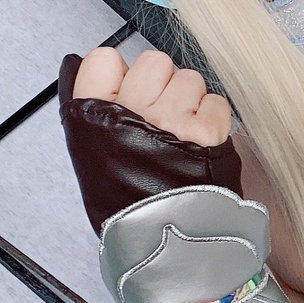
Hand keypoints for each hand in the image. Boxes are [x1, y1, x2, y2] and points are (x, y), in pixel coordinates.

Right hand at [59, 49, 243, 235]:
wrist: (166, 243)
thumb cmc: (129, 204)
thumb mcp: (94, 157)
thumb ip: (94, 109)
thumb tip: (86, 63)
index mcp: (94, 118)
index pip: (104, 59)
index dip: (121, 74)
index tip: (128, 94)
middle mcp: (131, 112)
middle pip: (154, 61)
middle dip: (162, 84)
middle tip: (162, 117)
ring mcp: (171, 119)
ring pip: (190, 78)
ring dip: (191, 102)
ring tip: (183, 137)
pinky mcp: (209, 130)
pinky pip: (217, 102)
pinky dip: (215, 120)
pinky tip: (202, 146)